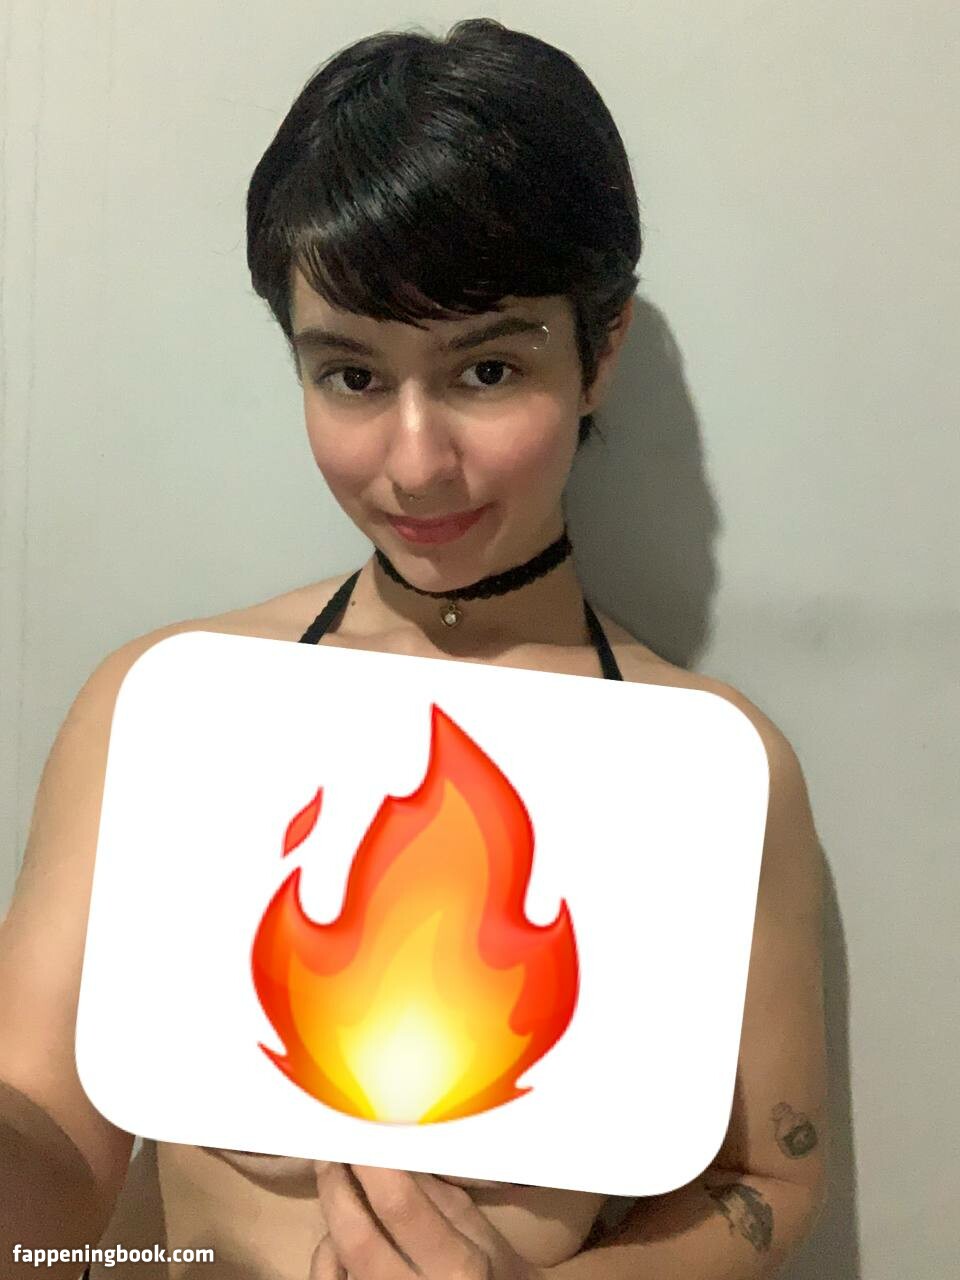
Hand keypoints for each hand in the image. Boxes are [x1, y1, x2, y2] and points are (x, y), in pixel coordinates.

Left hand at [310, 1161, 546, 1279]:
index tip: (358, 1130)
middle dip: (336, 1185)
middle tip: (333, 1152)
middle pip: (356, 1236)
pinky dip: (324, 1255)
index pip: (400, 1205)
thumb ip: (432, 1192)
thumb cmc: (488, 1272)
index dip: (371, 1164)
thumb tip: (391, 1146)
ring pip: (335, 1258)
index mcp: (455, 1265)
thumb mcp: (473, 1228)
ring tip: (336, 1182)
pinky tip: (333, 1236)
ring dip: (332, 1213)